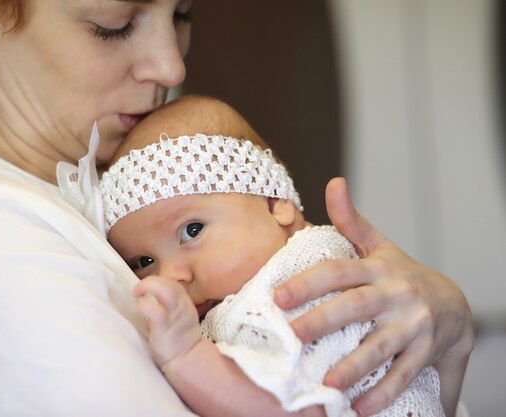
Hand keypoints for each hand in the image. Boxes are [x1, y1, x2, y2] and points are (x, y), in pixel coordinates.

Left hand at [133, 275, 201, 367]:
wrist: (187, 362)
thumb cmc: (178, 342)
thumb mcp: (179, 320)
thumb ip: (169, 308)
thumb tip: (149, 301)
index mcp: (184, 304)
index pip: (173, 284)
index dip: (158, 282)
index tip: (146, 290)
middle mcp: (182, 306)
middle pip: (170, 283)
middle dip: (151, 281)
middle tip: (137, 290)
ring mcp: (175, 316)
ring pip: (166, 289)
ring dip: (147, 286)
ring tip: (136, 293)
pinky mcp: (165, 327)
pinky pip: (155, 310)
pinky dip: (144, 306)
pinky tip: (138, 310)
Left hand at [274, 177, 473, 416]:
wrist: (456, 304)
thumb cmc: (404, 274)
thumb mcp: (381, 246)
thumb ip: (352, 220)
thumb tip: (333, 183)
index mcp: (378, 268)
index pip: (339, 271)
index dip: (308, 282)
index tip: (278, 297)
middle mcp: (396, 294)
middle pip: (356, 307)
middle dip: (323, 321)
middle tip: (292, 336)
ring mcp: (413, 325)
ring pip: (381, 346)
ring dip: (355, 366)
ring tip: (328, 384)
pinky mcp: (427, 352)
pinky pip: (404, 375)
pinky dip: (383, 393)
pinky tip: (359, 409)